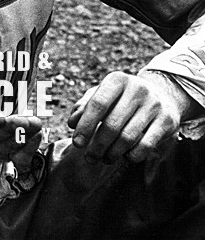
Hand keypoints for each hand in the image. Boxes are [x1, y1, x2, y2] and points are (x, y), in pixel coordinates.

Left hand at [68, 69, 191, 162]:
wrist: (164, 95)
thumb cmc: (122, 99)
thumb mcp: (102, 96)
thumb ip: (84, 107)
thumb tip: (73, 123)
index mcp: (117, 80)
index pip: (98, 104)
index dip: (85, 126)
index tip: (77, 144)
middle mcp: (138, 89)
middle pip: (112, 125)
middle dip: (97, 146)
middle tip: (90, 158)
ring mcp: (154, 105)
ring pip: (127, 138)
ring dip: (112, 154)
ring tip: (105, 159)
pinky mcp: (167, 121)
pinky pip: (146, 145)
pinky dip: (132, 155)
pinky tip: (126, 157)